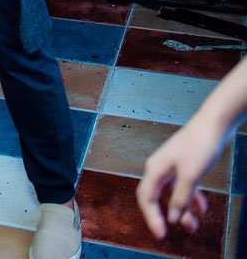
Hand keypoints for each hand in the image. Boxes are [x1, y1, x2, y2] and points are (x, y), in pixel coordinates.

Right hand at [136, 118, 221, 238]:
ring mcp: (171, 167)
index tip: (161, 234)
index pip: (146, 198)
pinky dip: (190, 198)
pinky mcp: (183, 165)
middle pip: (156, 198)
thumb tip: (172, 218)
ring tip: (193, 225)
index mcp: (155, 170)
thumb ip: (180, 198)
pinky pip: (182, 187)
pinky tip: (202, 207)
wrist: (212, 124)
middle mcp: (159, 169)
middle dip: (165, 216)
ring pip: (171, 194)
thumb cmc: (199, 146)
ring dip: (181, 210)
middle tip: (173, 233)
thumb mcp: (191, 176)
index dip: (152, 217)